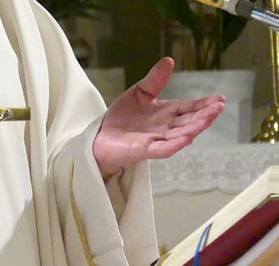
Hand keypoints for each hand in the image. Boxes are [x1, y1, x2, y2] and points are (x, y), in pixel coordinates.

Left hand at [93, 57, 224, 179]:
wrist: (100, 136)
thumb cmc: (122, 116)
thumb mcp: (139, 93)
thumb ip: (154, 80)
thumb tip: (169, 60)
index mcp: (167, 113)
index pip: (190, 107)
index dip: (205, 104)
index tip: (220, 98)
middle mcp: (166, 127)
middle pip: (189, 121)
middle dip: (205, 115)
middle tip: (219, 107)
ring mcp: (156, 140)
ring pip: (180, 135)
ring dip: (194, 128)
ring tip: (207, 119)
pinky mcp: (143, 150)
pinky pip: (162, 149)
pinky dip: (173, 145)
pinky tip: (186, 139)